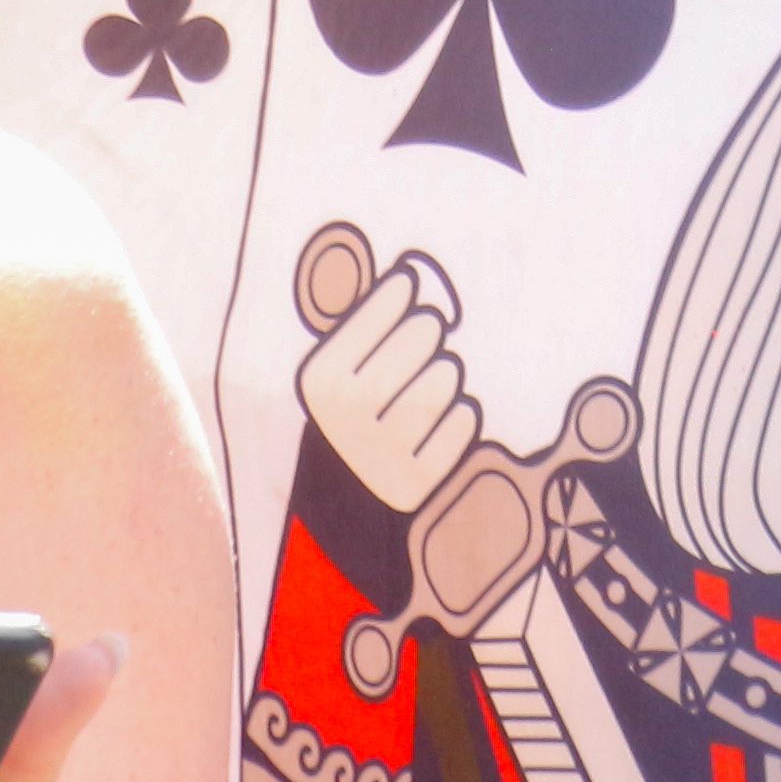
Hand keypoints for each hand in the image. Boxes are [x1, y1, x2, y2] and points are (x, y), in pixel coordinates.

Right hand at [297, 250, 479, 516]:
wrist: (338, 506)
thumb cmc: (341, 421)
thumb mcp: (332, 378)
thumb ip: (359, 332)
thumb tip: (409, 276)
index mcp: (319, 384)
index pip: (374, 316)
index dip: (397, 294)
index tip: (408, 284)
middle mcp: (347, 417)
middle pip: (416, 342)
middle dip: (426, 330)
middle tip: (429, 328)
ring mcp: (382, 454)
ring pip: (440, 384)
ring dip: (446, 371)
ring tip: (439, 372)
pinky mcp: (415, 485)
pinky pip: (458, 426)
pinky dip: (461, 413)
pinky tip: (450, 411)